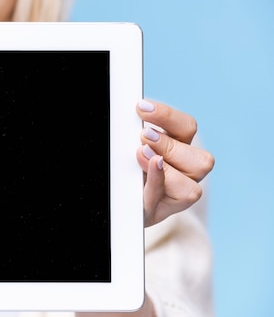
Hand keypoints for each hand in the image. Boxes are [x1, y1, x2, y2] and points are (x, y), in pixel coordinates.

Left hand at [136, 99, 214, 226]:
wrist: (117, 200)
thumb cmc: (125, 168)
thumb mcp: (128, 146)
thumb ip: (134, 132)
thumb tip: (135, 113)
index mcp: (180, 146)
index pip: (187, 127)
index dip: (166, 116)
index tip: (141, 107)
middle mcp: (187, 170)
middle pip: (199, 157)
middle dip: (168, 144)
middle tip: (144, 136)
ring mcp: (180, 192)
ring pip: (192, 182)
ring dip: (167, 165)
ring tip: (141, 155)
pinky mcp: (165, 209)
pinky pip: (171, 197)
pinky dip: (159, 180)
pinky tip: (151, 168)